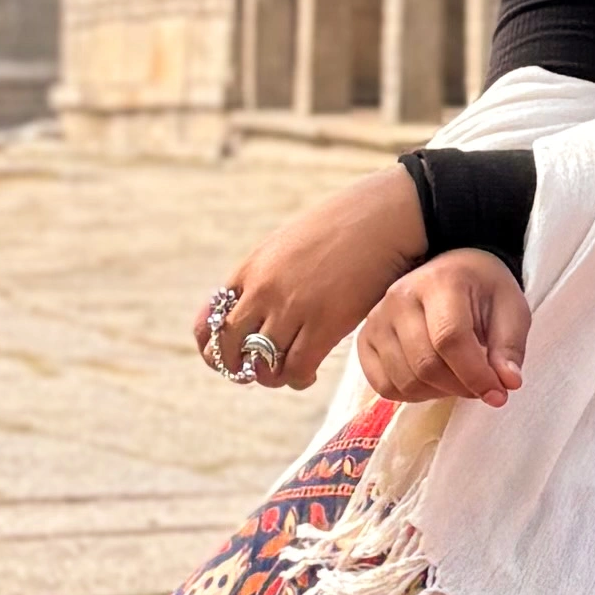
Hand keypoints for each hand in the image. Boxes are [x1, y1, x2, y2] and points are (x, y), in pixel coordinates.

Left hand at [193, 167, 428, 395]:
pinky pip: (296, 368)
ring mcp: (292, 307)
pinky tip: (308, 375)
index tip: (231, 358)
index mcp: (251, 269)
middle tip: (258, 372)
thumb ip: (267, 275)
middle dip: (238, 369)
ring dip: (272, 377)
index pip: (208, 324)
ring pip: (262, 366)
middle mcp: (263, 290)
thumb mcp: (288, 244)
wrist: (385, 215)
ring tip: (288, 373)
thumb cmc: (344, 226)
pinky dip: (298, 379)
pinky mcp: (325, 322)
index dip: (213, 350)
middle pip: (228, 350)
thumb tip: (258, 310)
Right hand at [355, 254, 530, 408]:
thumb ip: (509, 347)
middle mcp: (400, 297)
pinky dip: (412, 394)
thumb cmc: (484, 291)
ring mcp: (377, 318)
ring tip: (459, 380)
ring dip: (438, 393)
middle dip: (460, 387)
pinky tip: (433, 381)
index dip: (475, 374)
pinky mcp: (364, 338)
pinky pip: (383, 385)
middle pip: (426, 364)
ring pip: (404, 380)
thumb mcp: (511, 310)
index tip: (498, 394)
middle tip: (482, 387)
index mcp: (440, 282)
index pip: (450, 338)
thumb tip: (507, 384)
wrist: (453, 271)